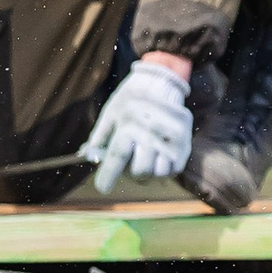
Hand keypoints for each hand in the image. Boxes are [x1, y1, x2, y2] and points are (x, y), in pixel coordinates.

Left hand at [82, 56, 194, 192]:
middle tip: (127, 163)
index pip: (118, 156)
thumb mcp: (110, 114)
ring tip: (143, 155)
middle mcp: (153, 131)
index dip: (108, 175)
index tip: (102, 187)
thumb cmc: (130, 101)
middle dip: (129, 172)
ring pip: (157, 173)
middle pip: (139, 170)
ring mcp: (172, 140)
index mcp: (130, 122)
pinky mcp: (185, 146)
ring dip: (146, 170)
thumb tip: (86, 157)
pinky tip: (156, 154)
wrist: (161, 85)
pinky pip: (171, 170)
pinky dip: (161, 167)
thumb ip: (98, 138)